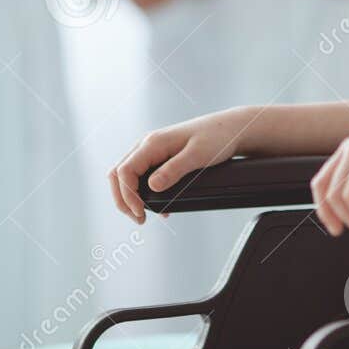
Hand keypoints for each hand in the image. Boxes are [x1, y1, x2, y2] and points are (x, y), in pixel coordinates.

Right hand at [108, 107, 256, 223]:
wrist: (230, 129)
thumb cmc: (216, 138)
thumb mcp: (197, 155)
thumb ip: (174, 170)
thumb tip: (151, 186)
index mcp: (153, 143)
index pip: (124, 171)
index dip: (127, 196)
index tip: (141, 214)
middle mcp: (148, 145)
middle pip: (118, 174)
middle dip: (123, 199)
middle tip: (139, 219)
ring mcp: (152, 150)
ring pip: (127, 174)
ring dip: (129, 197)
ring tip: (144, 216)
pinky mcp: (160, 157)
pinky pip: (141, 175)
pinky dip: (142, 192)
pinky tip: (160, 208)